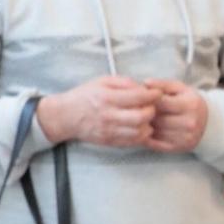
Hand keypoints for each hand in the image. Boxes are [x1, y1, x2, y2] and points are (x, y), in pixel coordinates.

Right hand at [35, 75, 159, 147]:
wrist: (65, 116)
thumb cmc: (83, 96)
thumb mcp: (102, 81)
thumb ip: (124, 82)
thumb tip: (143, 88)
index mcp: (107, 98)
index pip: (138, 97)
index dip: (153, 95)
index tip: (157, 93)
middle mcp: (109, 116)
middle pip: (141, 117)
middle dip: (152, 111)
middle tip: (152, 106)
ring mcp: (109, 131)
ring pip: (139, 132)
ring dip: (148, 125)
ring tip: (146, 118)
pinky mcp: (109, 141)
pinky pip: (132, 142)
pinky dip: (141, 135)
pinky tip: (139, 128)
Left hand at [144, 80, 210, 152]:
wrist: (208, 122)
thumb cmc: (189, 102)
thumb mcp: (180, 89)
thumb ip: (162, 84)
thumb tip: (145, 83)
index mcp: (189, 105)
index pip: (161, 103)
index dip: (146, 101)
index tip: (139, 100)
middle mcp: (188, 122)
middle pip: (157, 119)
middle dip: (144, 114)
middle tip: (135, 111)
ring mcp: (184, 137)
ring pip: (155, 132)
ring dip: (143, 126)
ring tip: (139, 120)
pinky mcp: (178, 148)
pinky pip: (155, 144)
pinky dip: (146, 137)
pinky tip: (142, 131)